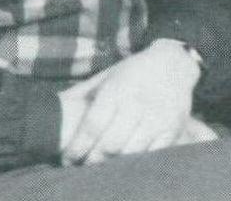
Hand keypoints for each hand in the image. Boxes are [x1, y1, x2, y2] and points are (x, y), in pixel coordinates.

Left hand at [62, 39, 200, 165]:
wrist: (173, 63)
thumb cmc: (133, 72)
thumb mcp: (107, 76)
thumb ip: (83, 92)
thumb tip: (57, 104)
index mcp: (116, 89)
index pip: (92, 125)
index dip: (78, 146)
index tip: (68, 158)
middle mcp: (136, 103)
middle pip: (110, 144)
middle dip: (93, 159)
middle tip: (84, 165)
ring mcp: (156, 117)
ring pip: (131, 153)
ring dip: (114, 164)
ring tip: (103, 167)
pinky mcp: (172, 128)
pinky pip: (152, 155)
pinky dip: (137, 161)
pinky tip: (127, 161)